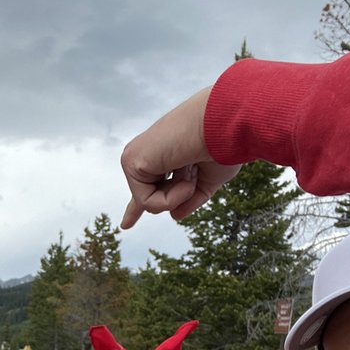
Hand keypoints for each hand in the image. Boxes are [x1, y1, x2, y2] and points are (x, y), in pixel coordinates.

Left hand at [119, 86, 240, 226]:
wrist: (224, 124)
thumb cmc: (223, 145)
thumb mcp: (210, 179)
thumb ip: (191, 198)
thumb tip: (173, 216)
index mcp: (164, 157)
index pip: (148, 186)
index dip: (136, 208)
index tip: (125, 225)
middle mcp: (147, 155)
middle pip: (152, 199)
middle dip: (181, 192)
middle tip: (196, 163)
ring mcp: (137, 157)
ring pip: (151, 204)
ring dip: (180, 194)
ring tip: (192, 165)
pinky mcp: (131, 161)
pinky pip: (147, 202)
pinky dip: (171, 196)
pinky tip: (184, 171)